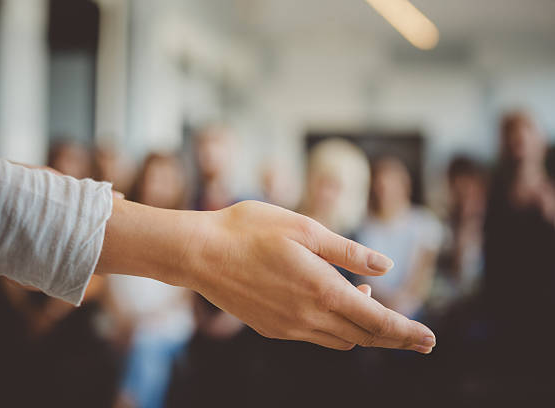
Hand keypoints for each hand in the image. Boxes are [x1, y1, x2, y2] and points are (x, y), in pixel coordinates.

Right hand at [186, 201, 435, 351]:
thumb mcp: (304, 228)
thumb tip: (384, 266)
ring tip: (368, 304)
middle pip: (363, 336)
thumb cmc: (249, 230)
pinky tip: (330, 305)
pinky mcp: (271, 328)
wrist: (199, 252)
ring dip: (362, 329)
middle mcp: (308, 316)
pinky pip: (314, 336)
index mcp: (321, 288)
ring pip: (340, 339)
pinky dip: (334, 327)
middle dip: (394, 338)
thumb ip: (347, 251)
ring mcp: (288, 326)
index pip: (377, 321)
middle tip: (417, 338)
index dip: (407, 332)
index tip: (430, 340)